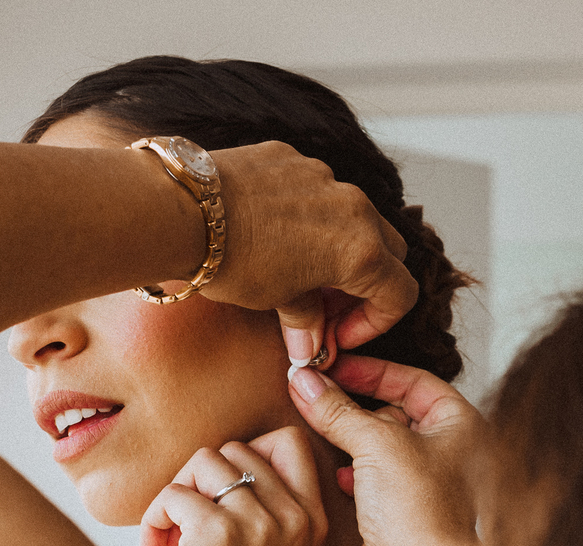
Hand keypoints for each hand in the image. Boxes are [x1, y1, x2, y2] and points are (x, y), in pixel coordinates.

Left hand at [140, 427, 328, 545]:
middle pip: (237, 449)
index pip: (292, 443)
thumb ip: (270, 506)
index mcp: (314, 523)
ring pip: (204, 461)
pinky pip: (174, 493)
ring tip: (170, 536)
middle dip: (201, 478)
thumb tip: (232, 452)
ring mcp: (260, 523)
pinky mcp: (218, 531)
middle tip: (186, 520)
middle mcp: (295, 519)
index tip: (222, 486)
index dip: (250, 450)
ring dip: (176, 493)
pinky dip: (153, 519)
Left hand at [204, 141, 415, 364]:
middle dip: (367, 282)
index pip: (399, 294)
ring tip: (298, 269)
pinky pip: (316, 188)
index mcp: (361, 251)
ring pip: (354, 215)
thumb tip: (311, 350)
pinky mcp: (292, 158)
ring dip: (339, 246)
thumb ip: (307, 321)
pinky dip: (308, 215)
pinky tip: (271, 233)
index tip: (341, 334)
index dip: (376, 322)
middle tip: (326, 306)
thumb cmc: (231, 262)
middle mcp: (354, 207)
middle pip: (388, 250)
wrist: (183, 210)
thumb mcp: (275, 301)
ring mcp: (324, 176)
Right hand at [287, 355, 488, 545]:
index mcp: (459, 424)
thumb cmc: (425, 512)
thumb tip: (303, 381)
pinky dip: (351, 470)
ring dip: (348, 436)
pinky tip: (337, 472)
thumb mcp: (378, 443)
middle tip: (313, 392)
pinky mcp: (400, 513)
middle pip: (393, 410)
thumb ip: (338, 409)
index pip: (412, 379)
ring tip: (316, 425)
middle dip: (354, 402)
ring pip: (379, 445)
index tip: (332, 366)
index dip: (371, 369)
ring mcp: (423, 483)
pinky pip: (370, 479)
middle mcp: (446, 450)